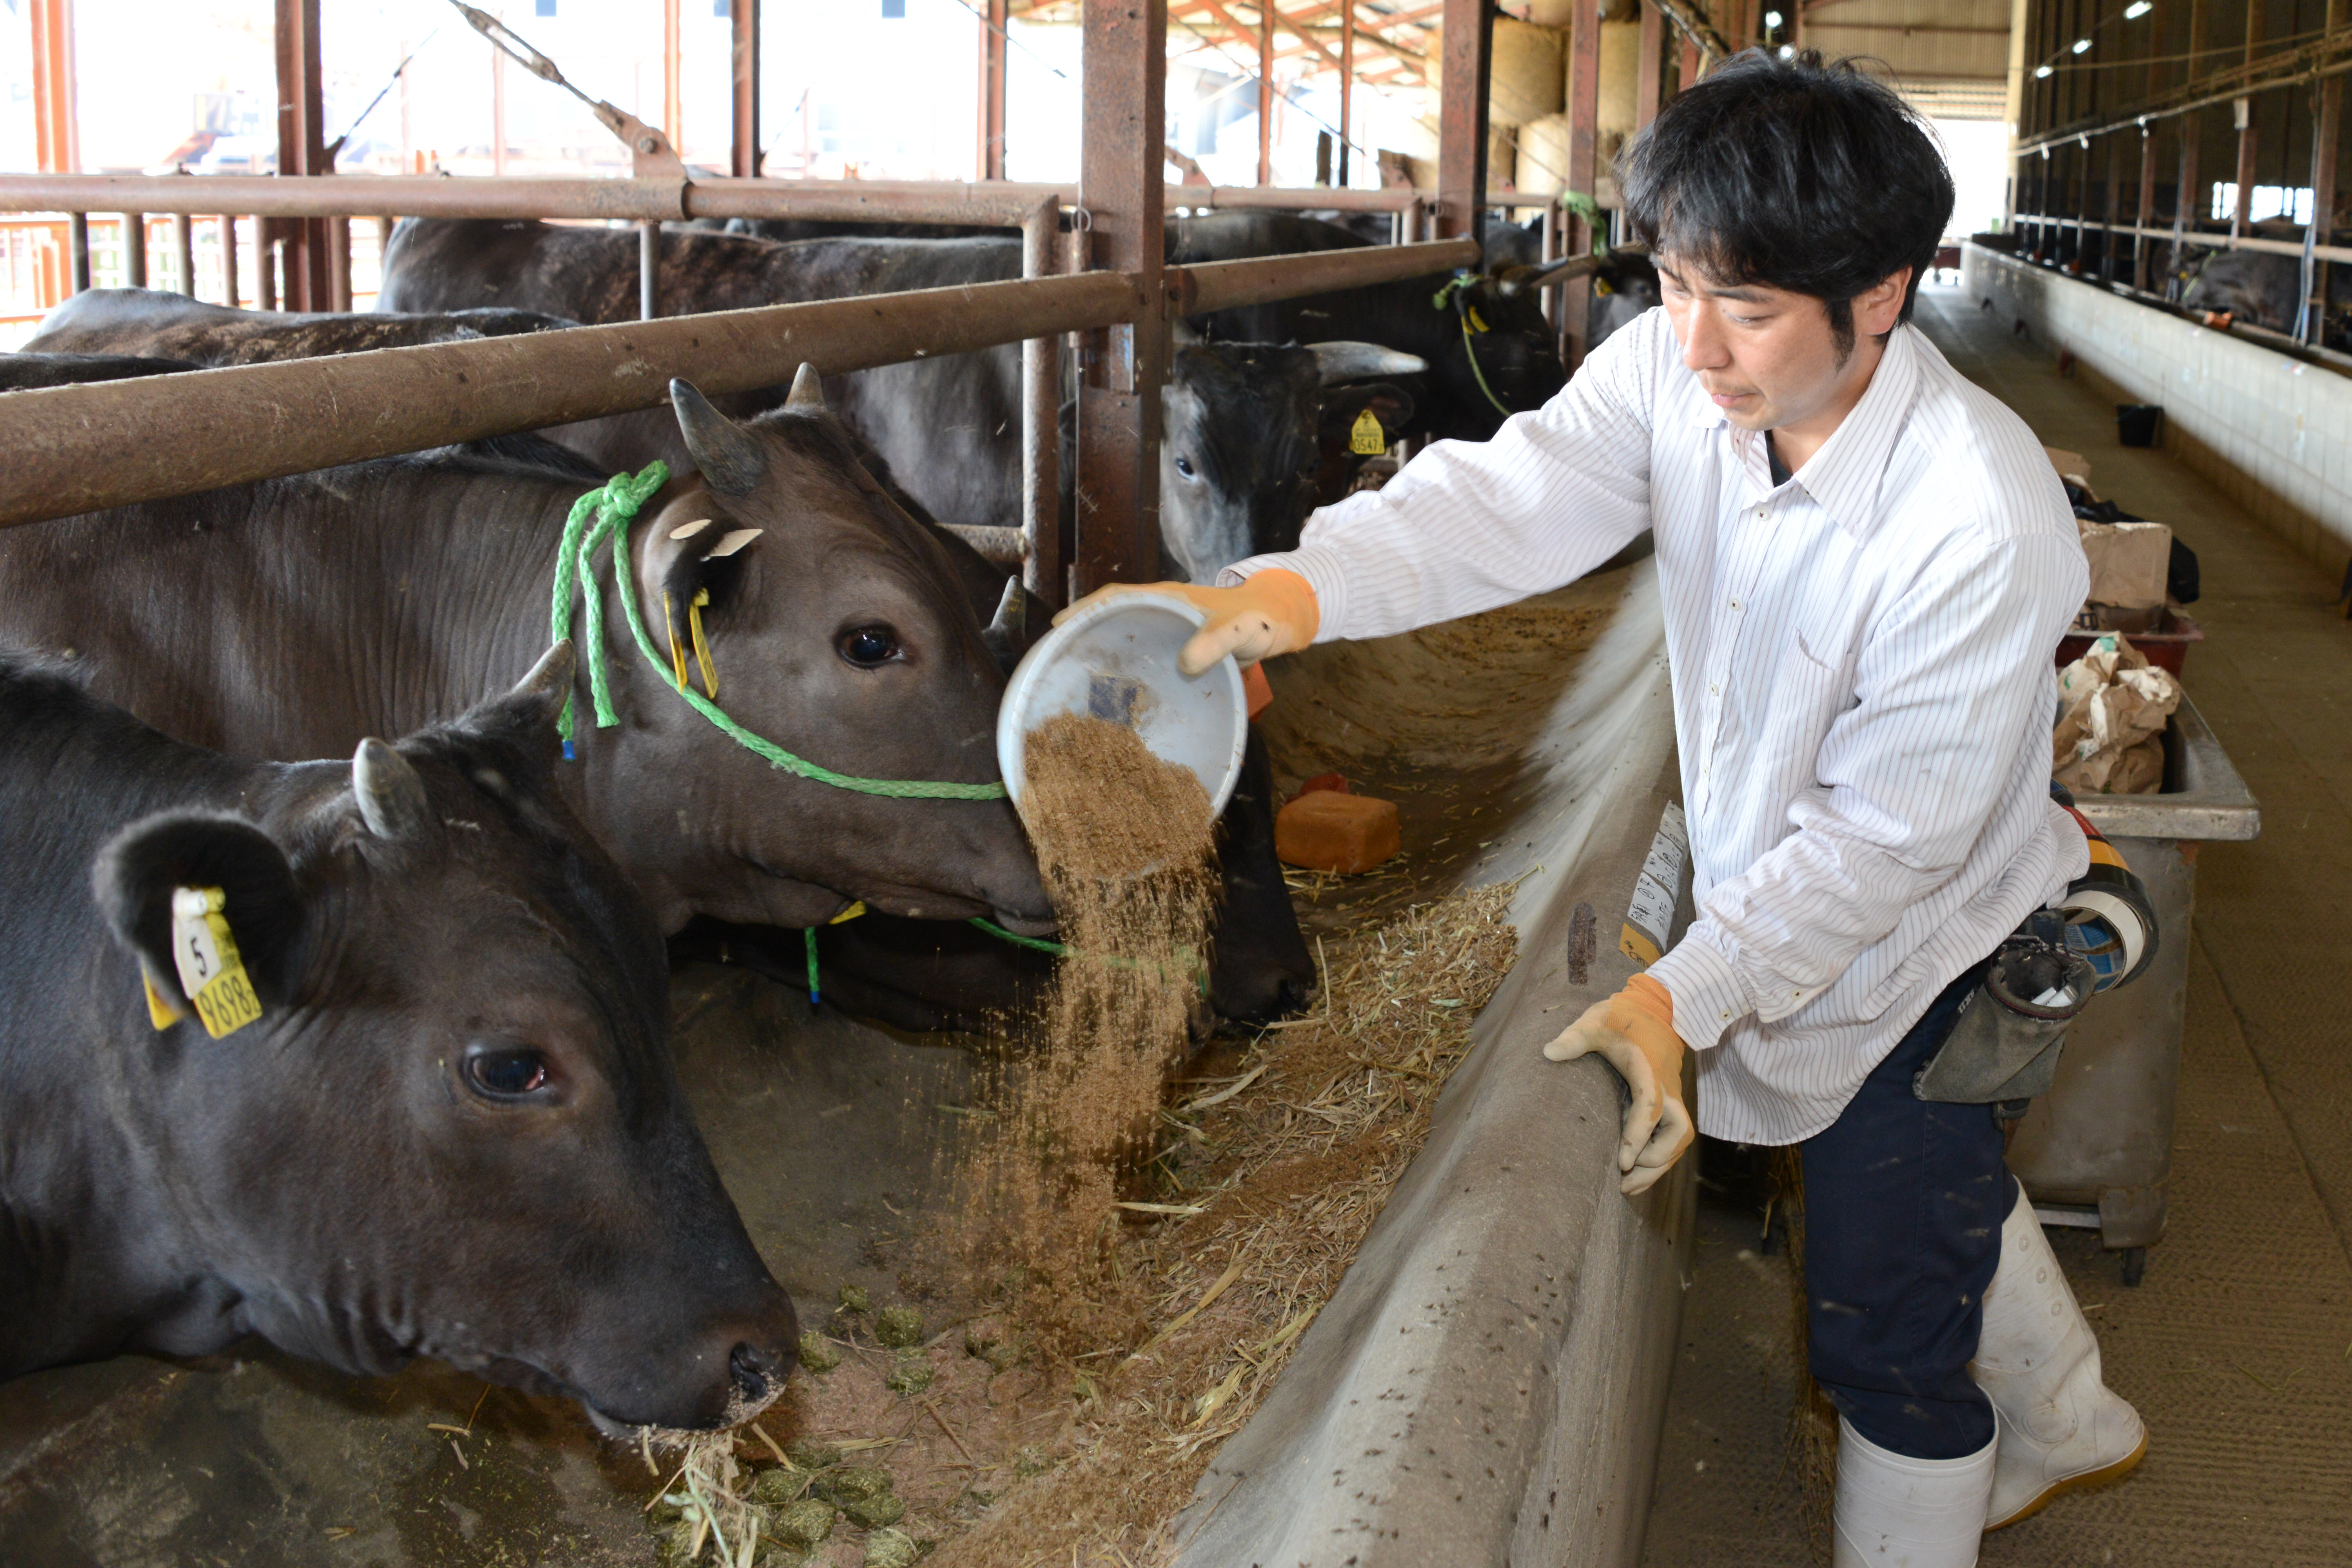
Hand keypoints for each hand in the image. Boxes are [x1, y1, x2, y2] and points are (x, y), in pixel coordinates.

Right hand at [1053, 570, 1318, 675]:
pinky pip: (1141, 654)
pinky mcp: (1173, 647)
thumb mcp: (1241, 630)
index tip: (1059, 627)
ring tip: (1075, 680)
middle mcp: (1160, 611)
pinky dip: (1125, 668)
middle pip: (1111, 616)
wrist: (1274, 624)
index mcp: (1168, 598)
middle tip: (1056, 660)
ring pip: (1124, 635)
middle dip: (1083, 632)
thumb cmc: (1257, 621)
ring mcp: (1165, 629)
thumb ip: (1218, 643)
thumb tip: (1186, 663)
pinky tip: (1116, 694)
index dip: (1086, 609)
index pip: (1116, 596)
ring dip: (1102, 652)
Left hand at [1543, 974, 1693, 1195]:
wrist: (1654, 1011)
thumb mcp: (1595, 1022)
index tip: (1622, 1162)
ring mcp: (1670, 1099)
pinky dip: (1657, 1159)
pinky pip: (1670, 1139)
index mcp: (1647, 1070)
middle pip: (1677, 1133)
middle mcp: (1666, 1088)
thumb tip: (1548, 1052)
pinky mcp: (1667, 1106)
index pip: (1650, 1106)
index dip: (1638, 1135)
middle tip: (1623, 1182)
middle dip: (1655, 1161)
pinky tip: (1633, 1174)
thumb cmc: (1619, 1018)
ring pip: (1677, 1141)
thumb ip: (1575, 1037)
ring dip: (1657, 1167)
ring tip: (1626, 1187)